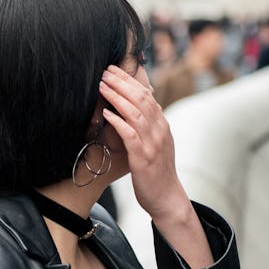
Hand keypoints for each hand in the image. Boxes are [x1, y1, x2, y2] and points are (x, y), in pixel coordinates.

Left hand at [99, 65, 213, 268]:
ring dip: (117, 97)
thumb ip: (147, 127)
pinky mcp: (143, 158)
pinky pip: (130, 135)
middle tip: (105, 71)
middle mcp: (160, 131)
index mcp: (162, 126)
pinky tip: (106, 113)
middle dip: (122, 83)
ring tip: (102, 86)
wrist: (167, 198)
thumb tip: (134, 110)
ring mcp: (153, 144)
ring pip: (135, 113)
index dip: (130, 81)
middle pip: (141, 99)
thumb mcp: (155, 145)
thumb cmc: (156, 172)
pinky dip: (118, 122)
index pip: (147, 96)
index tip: (115, 70)